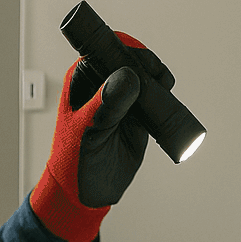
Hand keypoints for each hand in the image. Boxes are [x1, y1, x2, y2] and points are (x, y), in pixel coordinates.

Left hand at [30, 32, 173, 241]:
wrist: (86, 192)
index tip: (140, 62)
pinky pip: (154, 98)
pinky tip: (167, 101)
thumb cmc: (73, 161)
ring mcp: (122, 97)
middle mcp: (103, 82)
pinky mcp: (138, 113)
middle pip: (130, 58)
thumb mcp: (87, 130)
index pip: (105, 49)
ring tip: (164, 90)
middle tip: (158, 79)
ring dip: (157, 80)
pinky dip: (163, 98)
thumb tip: (127, 76)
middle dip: (146, 64)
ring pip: (145, 76)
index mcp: (83, 78)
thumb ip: (105, 103)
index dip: (124, 48)